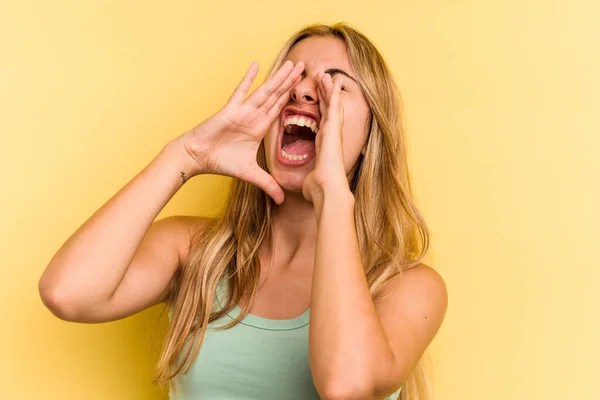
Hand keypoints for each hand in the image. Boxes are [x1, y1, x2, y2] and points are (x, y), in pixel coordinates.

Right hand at [177, 60, 303, 204]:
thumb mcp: (251, 174)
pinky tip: (256, 64)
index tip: (307, 88)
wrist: (197, 157)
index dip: (293, 98)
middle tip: (305, 66)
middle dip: (291, 82)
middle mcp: (253, 116)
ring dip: (279, 78)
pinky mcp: (230, 110)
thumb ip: (268, 184)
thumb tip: (282, 201)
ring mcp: (243, 111)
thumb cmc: (221, 162)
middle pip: (277, 96)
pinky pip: (240, 92)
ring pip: (265, 91)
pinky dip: (248, 79)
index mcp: (259, 127)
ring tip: (292, 64)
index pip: (280, 109)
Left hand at [302, 72, 351, 204]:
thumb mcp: (310, 179)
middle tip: (323, 80)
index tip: (319, 99)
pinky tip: (333, 80)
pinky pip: (333, 106)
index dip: (321, 109)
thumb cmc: (319, 188)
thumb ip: (309, 177)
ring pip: (332, 104)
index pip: (322, 122)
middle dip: (325, 95)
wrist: (327, 189)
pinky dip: (333, 93)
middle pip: (328, 110)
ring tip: (326, 74)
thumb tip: (305, 186)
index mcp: (324, 145)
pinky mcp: (333, 128)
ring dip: (329, 89)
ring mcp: (333, 131)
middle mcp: (330, 136)